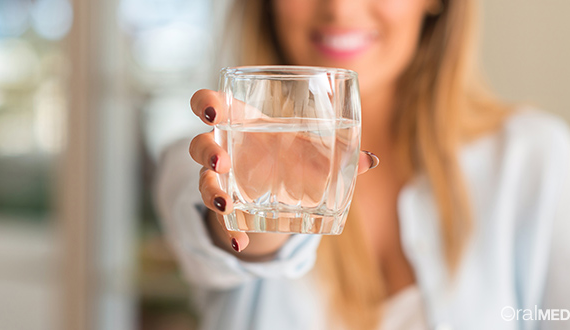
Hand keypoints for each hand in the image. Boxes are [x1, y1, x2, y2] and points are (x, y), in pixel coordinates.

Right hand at [189, 89, 379, 258]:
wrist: (282, 188)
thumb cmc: (293, 153)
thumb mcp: (312, 151)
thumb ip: (337, 153)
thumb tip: (371, 160)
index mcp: (241, 121)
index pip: (209, 104)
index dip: (205, 104)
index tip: (214, 112)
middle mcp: (224, 148)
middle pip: (199, 144)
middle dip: (206, 151)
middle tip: (222, 161)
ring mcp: (221, 178)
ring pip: (203, 181)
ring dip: (211, 191)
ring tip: (227, 203)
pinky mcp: (226, 206)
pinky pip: (220, 219)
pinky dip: (229, 232)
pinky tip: (240, 242)